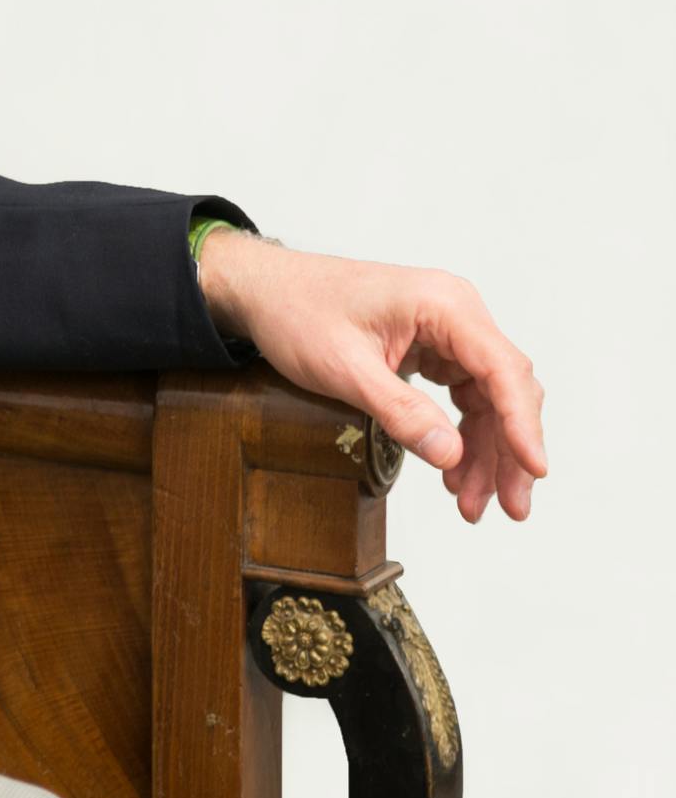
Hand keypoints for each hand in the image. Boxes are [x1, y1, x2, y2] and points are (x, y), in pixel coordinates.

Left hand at [197, 231, 548, 522]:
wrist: (263, 290)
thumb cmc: (296, 313)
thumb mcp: (343, 368)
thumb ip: (399, 410)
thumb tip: (451, 454)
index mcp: (443, 304)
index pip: (502, 369)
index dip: (523, 424)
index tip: (534, 470)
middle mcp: (455, 312)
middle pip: (505, 388)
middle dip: (508, 451)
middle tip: (507, 507)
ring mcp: (446, 329)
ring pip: (488, 398)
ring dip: (486, 451)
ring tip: (471, 502)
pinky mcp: (431, 345)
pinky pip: (463, 395)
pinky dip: (461, 434)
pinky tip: (454, 471)